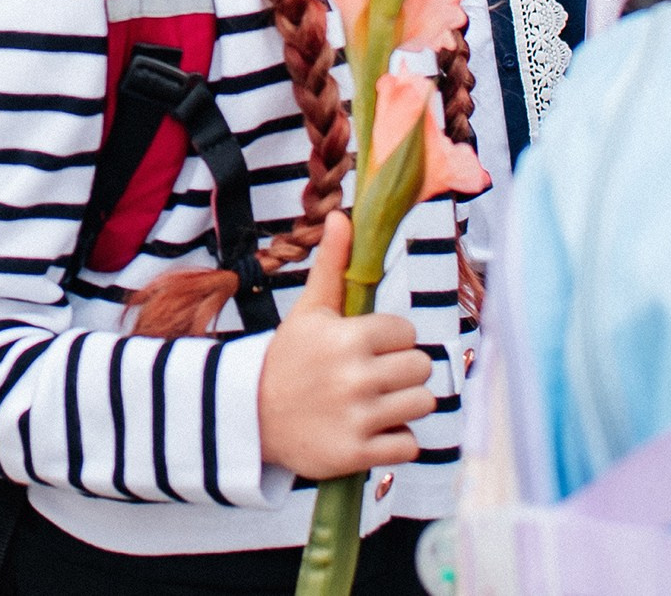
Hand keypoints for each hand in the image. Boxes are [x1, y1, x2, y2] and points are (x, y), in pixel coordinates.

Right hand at [256, 212, 435, 478]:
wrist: (247, 417)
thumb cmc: (287, 358)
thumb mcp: (308, 311)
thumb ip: (331, 265)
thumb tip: (342, 215)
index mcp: (345, 337)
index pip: (407, 332)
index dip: (389, 339)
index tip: (363, 347)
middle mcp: (354, 376)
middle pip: (422, 368)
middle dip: (400, 372)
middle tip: (370, 377)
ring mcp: (357, 417)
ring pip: (423, 405)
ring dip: (402, 407)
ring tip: (370, 404)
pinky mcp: (358, 454)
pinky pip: (409, 446)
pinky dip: (393, 442)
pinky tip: (367, 431)